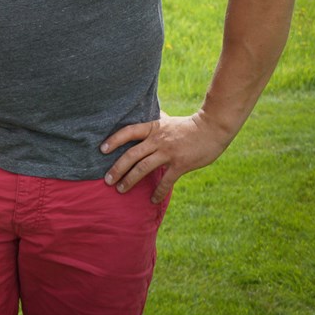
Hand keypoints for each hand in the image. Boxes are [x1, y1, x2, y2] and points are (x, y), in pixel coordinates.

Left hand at [101, 110, 235, 203]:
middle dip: (117, 168)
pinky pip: (166, 181)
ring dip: (130, 180)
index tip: (102, 150)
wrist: (212, 128)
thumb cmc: (189, 125)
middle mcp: (157, 140)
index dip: (114, 140)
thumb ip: (156, 121)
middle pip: (131, 154)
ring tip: (121, 190)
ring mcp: (168, 153)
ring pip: (143, 168)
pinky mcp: (180, 164)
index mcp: (153, 128)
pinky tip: (152, 200)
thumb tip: (148, 114)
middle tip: (107, 180)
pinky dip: (158, 192)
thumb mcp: (169, 120)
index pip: (128, 132)